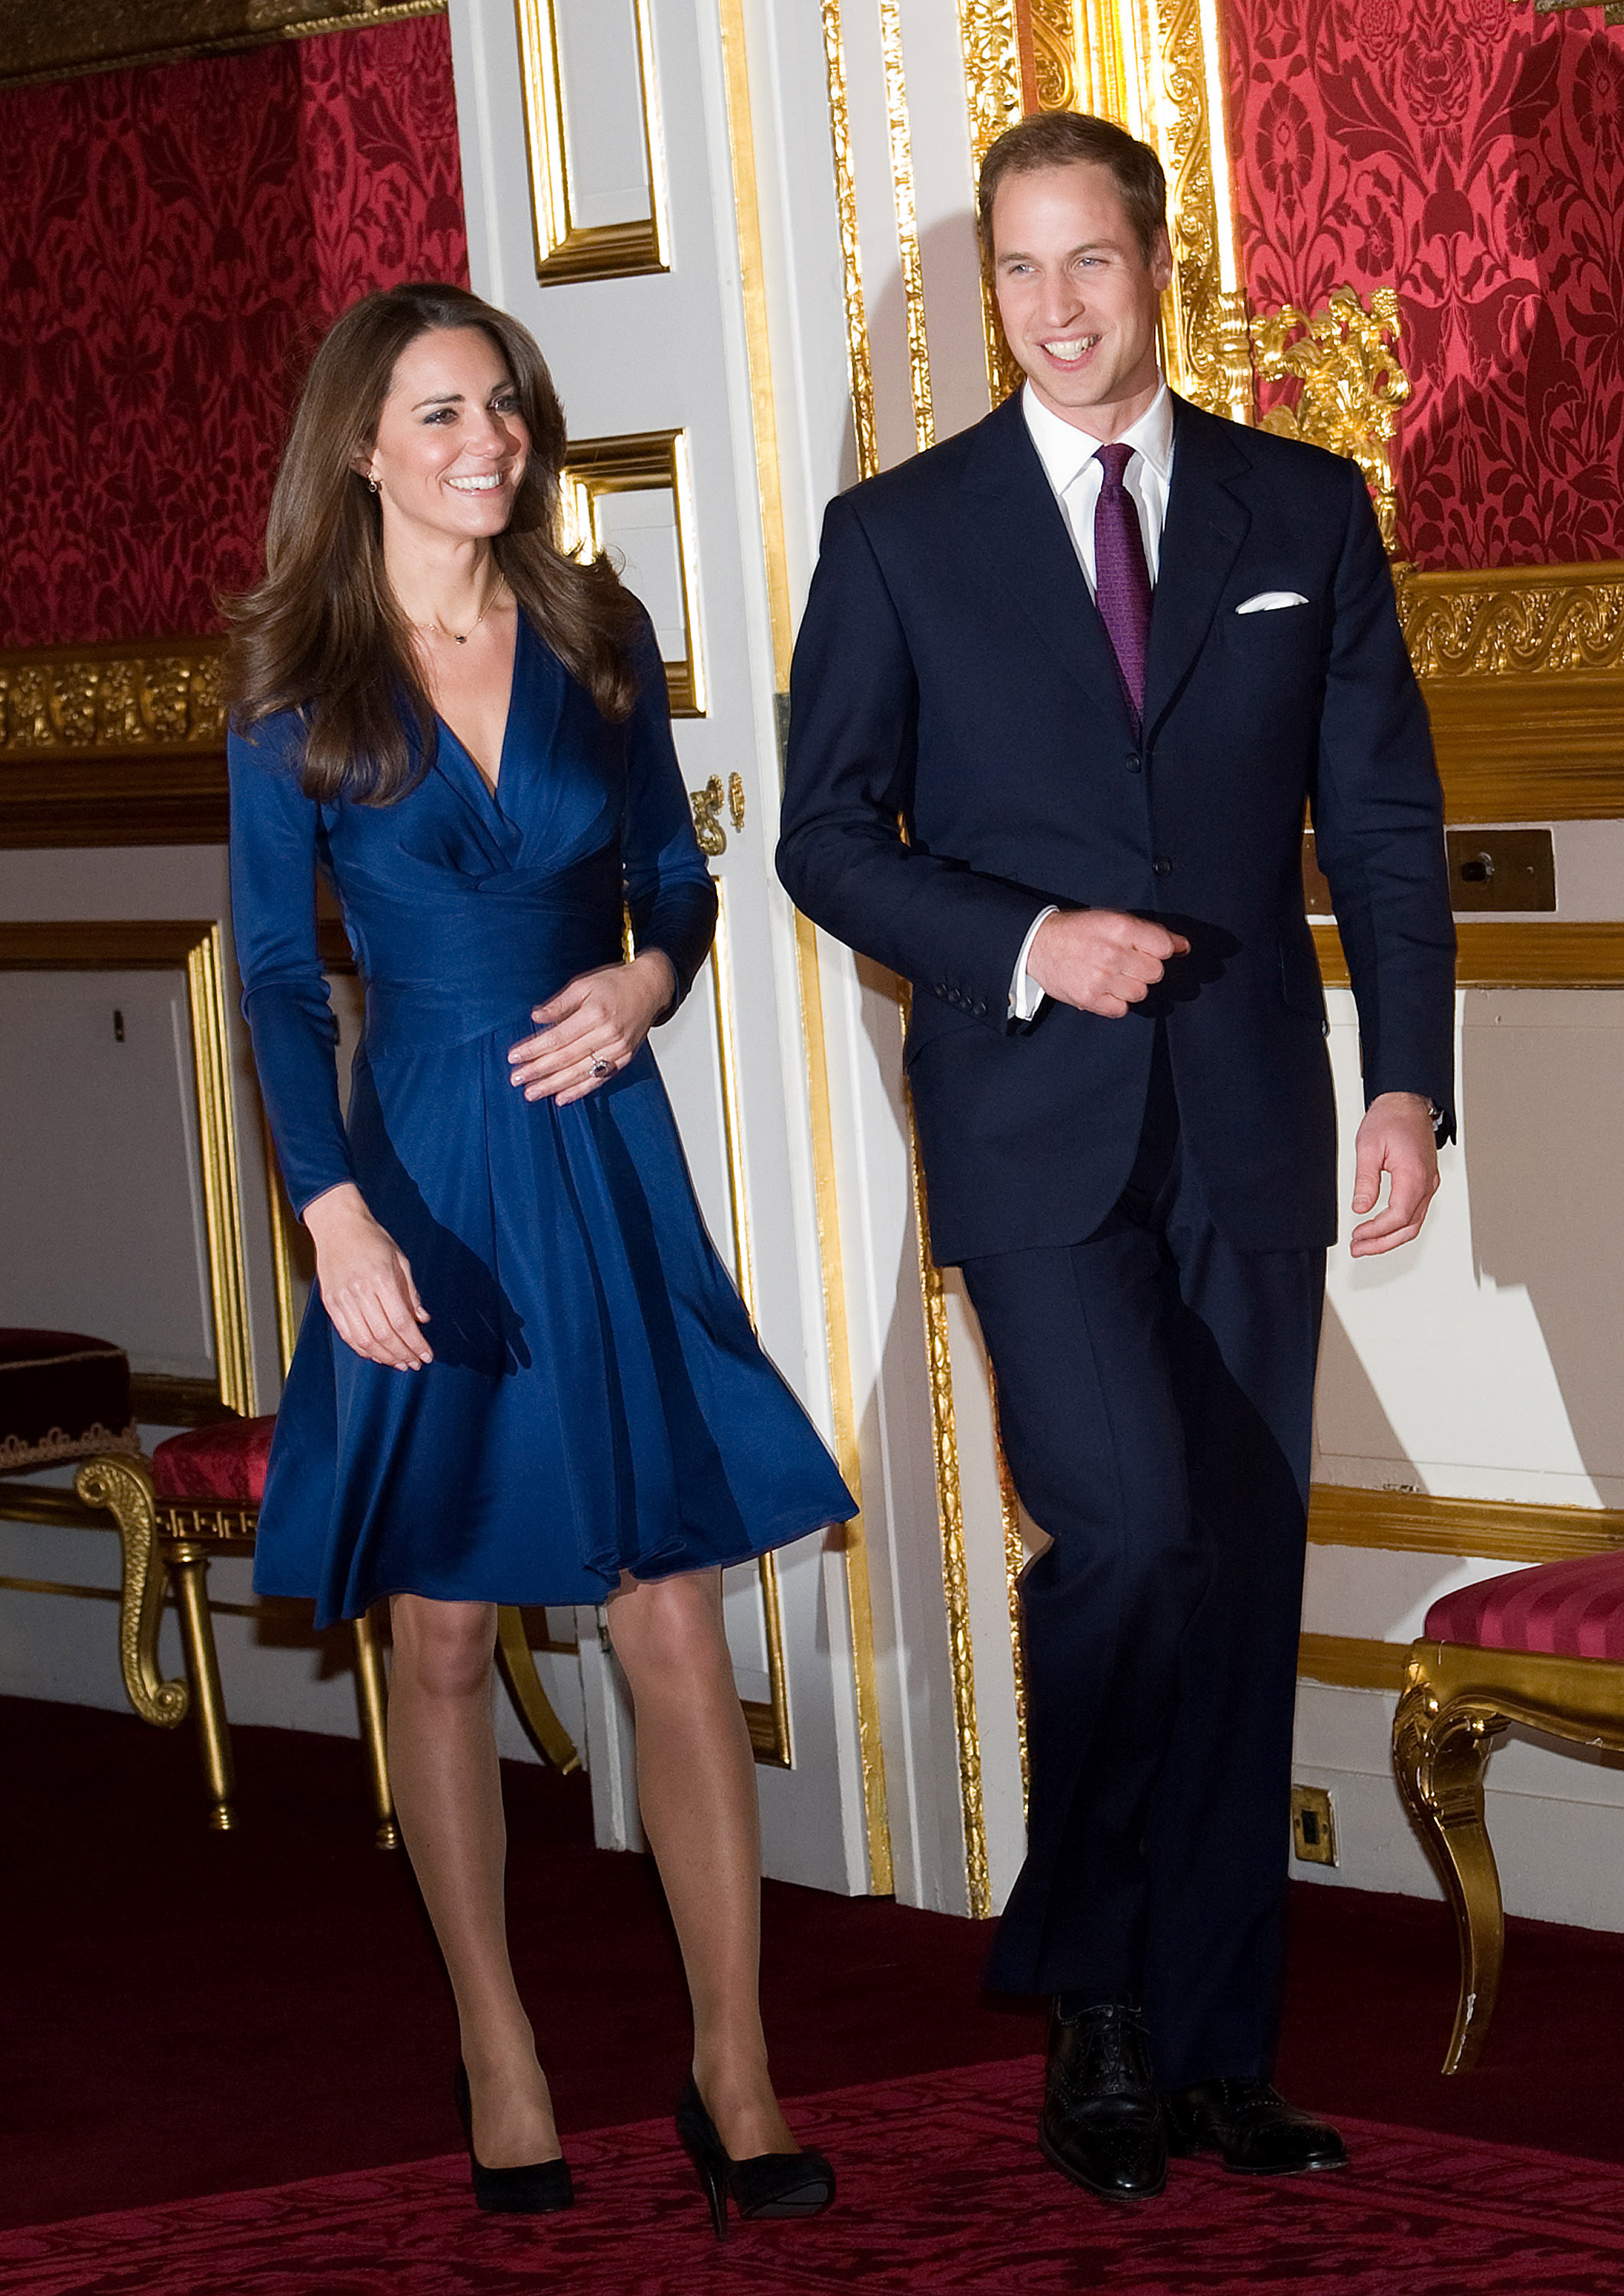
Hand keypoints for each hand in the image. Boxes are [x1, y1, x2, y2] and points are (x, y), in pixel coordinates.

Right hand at [303, 1182, 430, 1367]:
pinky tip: (377, 1354)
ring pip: (364, 1340)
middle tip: (415, 1363)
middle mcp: (360, 1291)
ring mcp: (342, 1298)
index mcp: (381, 1278)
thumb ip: (411, 1292)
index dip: (415, 1343)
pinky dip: (363, 1349)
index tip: (427, 1355)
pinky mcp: (330, 1303)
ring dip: (384, 1357)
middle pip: (384, 1335)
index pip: (401, 1321)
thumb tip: (422, 1319)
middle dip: (402, 1353)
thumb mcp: (400, 1259)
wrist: (337, 1225)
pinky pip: (346, 1334)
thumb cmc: (372, 1239)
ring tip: (399, 1363)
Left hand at [507, 951, 675, 1105]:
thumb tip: (535, 1017)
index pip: (557, 1037)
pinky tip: (561, 1097)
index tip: (514, 1057)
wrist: (650, 989)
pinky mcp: (624, 1058)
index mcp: (595, 1013)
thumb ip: (559, 1003)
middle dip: (538, 1071)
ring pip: (580, 1072)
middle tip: (517, 1079)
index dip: (534, 1049)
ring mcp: (618, 1049)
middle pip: (566, 1058)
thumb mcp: (584, 984)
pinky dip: (580, 1090)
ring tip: (532, 1093)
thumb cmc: (615, 984)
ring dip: (554, 1085)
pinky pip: (599, 1079)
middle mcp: (608, 1034)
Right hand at [1027, 909, 1190, 1017]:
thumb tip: (1183, 947)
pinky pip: (1122, 1009)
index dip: (1166, 950)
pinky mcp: (1090, 998)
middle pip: (1155, 972)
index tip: (1160, 952)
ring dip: (1132, 986)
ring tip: (1114, 975)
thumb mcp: (1113, 919)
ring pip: (1141, 992)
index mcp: (1120, 928)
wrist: (1039, 943)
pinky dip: (1117, 1002)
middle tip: (1128, 962)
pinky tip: (1106, 989)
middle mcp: (1112, 953)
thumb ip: (1149, 932)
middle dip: (1146, 968)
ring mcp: (1101, 978)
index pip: (1164, 947)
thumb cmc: (1078, 931)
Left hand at [1349, 1092, 1439, 1257]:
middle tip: (1359, 1249)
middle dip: (1383, 1243)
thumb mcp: (1368, 1148)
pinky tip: (1380, 1229)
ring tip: (1365, 1243)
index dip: (1377, 1231)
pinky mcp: (1426, 1182)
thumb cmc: (1390, 1119)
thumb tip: (1360, 1208)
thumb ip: (1365, 1181)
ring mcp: (1429, 1183)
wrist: (1408, 1102)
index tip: (1358, 1235)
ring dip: (1390, 1237)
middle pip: (1409, 1227)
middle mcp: (1427, 1183)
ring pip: (1414, 1222)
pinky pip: (1416, 1211)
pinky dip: (1399, 1225)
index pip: (1398, 1216)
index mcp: (1414, 1175)